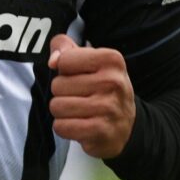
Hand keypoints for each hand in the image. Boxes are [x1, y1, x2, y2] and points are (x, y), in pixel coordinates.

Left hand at [48, 34, 134, 158]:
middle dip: (62, 92)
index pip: (64, 60)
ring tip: (79, 111)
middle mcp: (113, 82)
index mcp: (111, 59)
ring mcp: (108, 108)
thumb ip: (65, 48)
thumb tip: (53, 61)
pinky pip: (61, 126)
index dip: (64, 70)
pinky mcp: (100, 131)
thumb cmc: (102, 88)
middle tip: (81, 97)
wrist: (127, 125)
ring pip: (56, 106)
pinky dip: (65, 127)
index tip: (80, 76)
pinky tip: (79, 125)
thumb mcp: (90, 61)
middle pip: (57, 85)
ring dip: (62, 111)